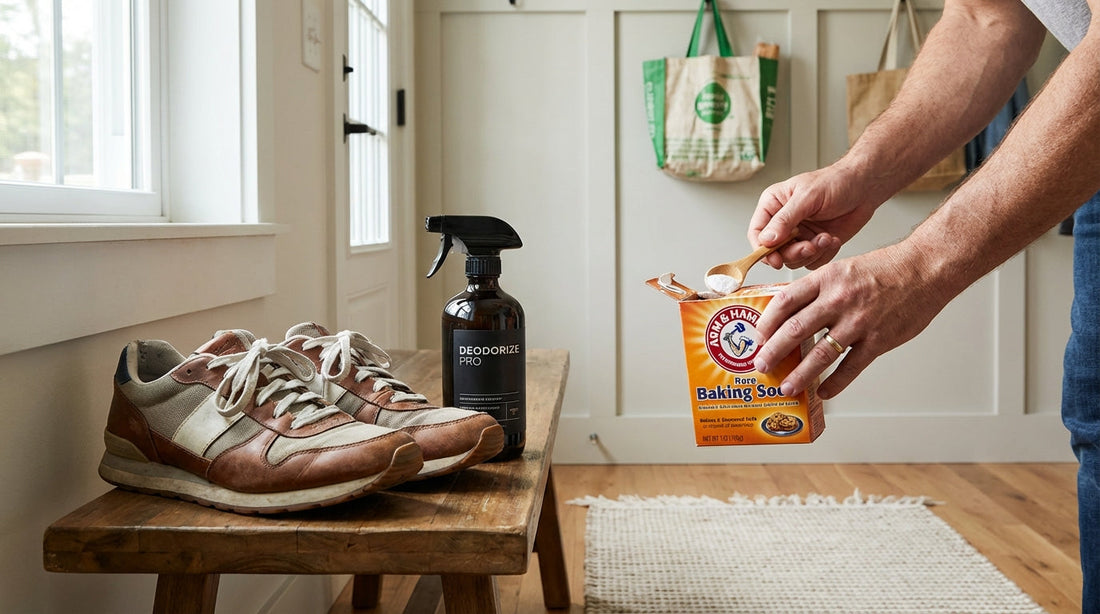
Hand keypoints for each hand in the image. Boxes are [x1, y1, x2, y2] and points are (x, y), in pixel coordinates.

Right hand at [750, 164, 884, 269]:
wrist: (865, 187)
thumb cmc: (836, 182)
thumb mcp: (807, 197)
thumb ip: (785, 219)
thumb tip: (766, 239)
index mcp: (773, 205)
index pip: (757, 233)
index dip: (762, 250)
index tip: (775, 259)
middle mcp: (783, 222)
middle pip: (774, 251)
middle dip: (793, 253)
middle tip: (809, 246)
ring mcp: (799, 235)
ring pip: (793, 260)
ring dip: (812, 252)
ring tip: (825, 238)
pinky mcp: (815, 244)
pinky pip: (812, 261)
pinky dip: (824, 254)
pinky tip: (832, 239)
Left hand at [752, 243, 952, 398]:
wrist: (924, 269)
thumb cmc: (884, 269)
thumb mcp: (843, 269)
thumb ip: (818, 290)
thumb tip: (790, 313)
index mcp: (826, 279)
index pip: (785, 301)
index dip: (766, 322)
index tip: (757, 337)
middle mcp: (838, 300)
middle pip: (795, 329)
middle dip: (773, 351)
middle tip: (761, 365)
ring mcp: (858, 322)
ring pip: (820, 354)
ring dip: (799, 374)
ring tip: (786, 387)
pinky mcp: (878, 340)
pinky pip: (851, 367)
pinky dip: (835, 383)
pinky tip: (824, 392)